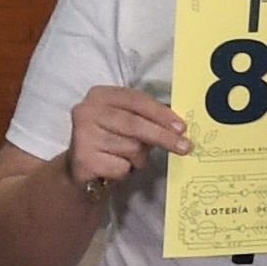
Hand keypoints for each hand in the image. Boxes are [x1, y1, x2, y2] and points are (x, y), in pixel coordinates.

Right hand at [66, 82, 190, 195]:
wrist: (81, 169)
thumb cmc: (110, 142)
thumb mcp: (125, 122)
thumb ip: (146, 118)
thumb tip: (178, 128)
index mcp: (100, 95)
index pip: (136, 99)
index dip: (161, 113)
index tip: (181, 127)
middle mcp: (87, 111)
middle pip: (135, 123)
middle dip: (163, 136)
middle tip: (184, 147)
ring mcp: (82, 135)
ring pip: (131, 147)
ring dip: (140, 158)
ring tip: (131, 158)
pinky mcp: (83, 159)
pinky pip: (121, 167)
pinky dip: (126, 170)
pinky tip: (115, 167)